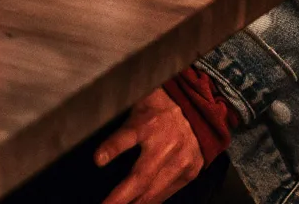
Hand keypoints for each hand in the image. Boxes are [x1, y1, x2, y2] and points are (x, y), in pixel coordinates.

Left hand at [96, 89, 203, 203]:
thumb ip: (121, 125)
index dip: (111, 149)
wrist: (200, 110)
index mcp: (149, 124)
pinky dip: (153, 201)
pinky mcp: (189, 172)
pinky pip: (168, 192)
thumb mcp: (137, 104)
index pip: (126, 137)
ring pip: (154, 190)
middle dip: (120, 197)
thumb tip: (99, 146)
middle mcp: (165, 145)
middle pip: (140, 176)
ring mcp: (180, 162)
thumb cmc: (162, 106)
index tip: (98, 160)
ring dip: (135, 203)